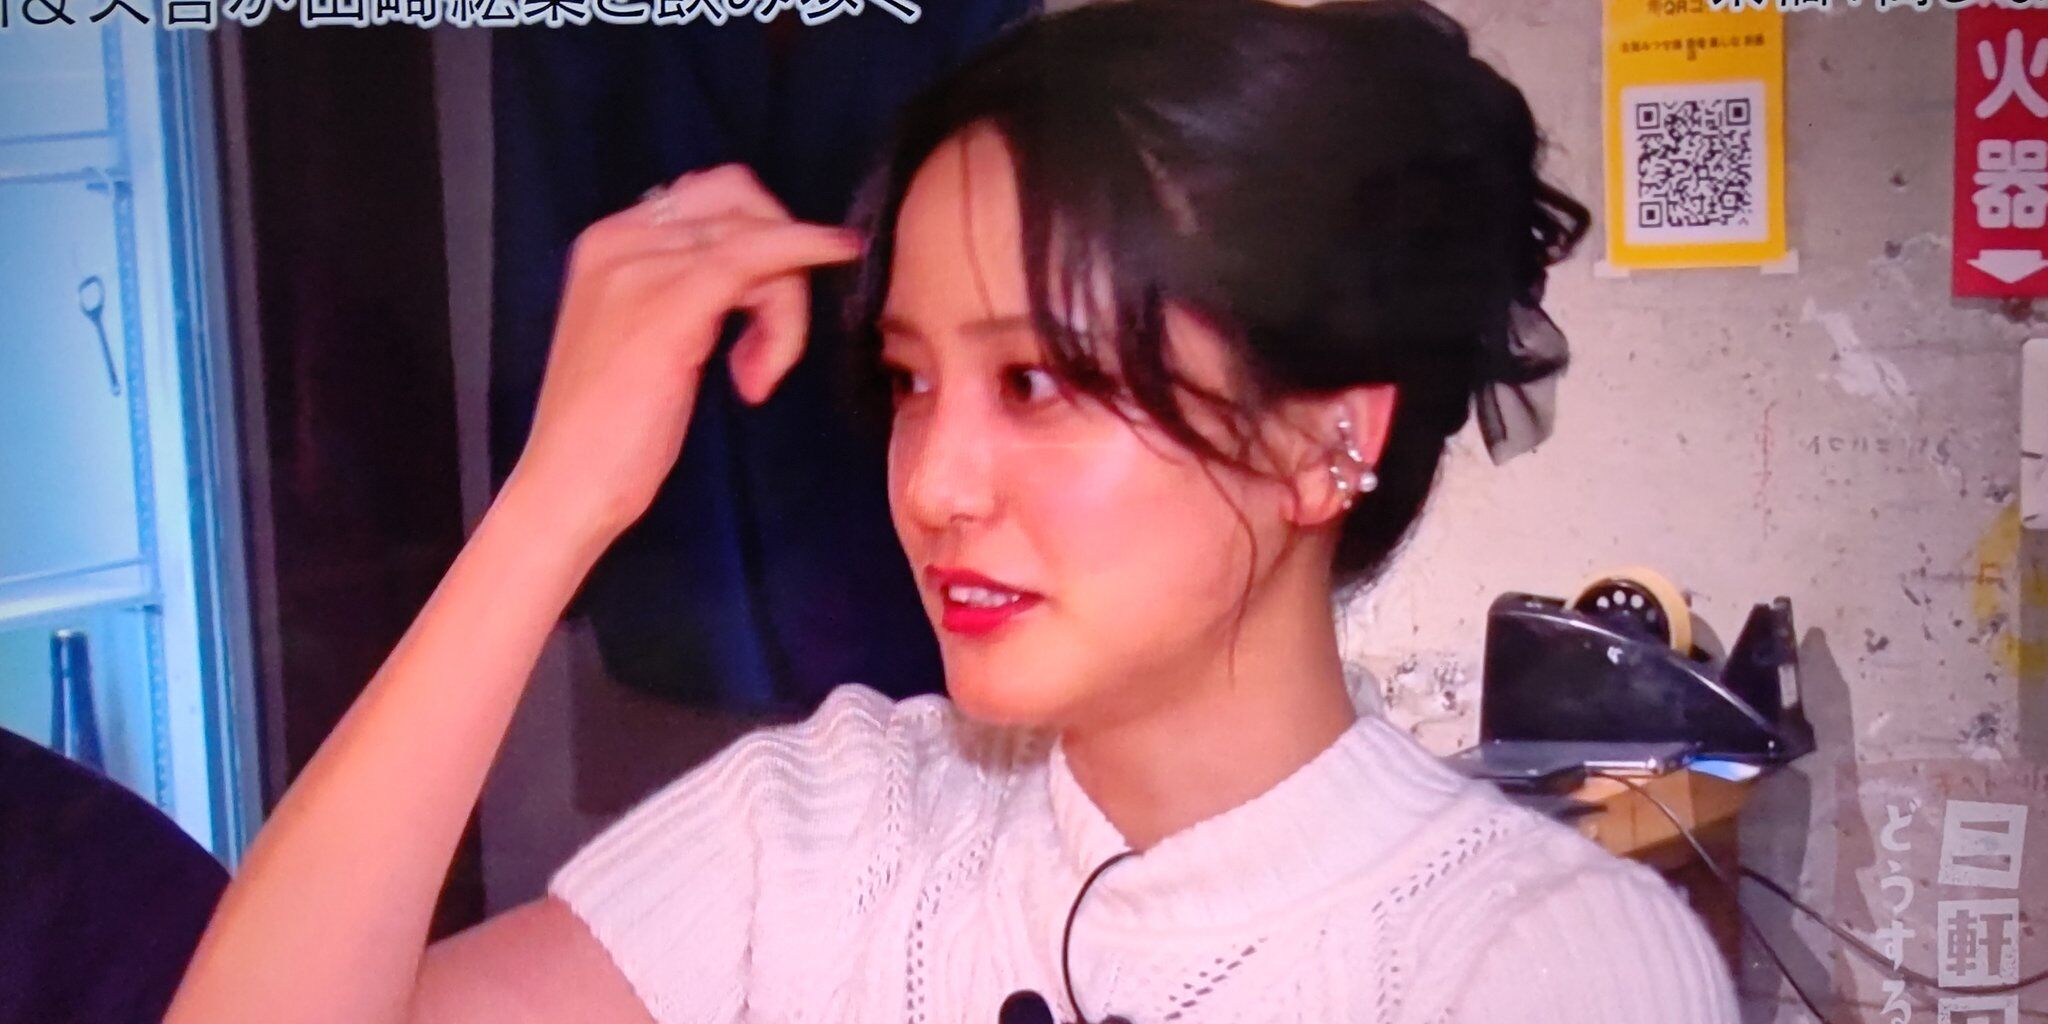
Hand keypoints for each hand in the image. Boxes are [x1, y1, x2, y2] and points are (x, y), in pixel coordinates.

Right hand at [503, 164, 862, 544]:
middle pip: (739, 205)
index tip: (774, 304)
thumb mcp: (648, 337)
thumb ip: (684, 289)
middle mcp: (619, 240)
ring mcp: (640, 268)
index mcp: (607, 242)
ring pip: (756, 239)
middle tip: (772, 344)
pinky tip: (839, 254)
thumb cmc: (610, 432)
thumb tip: (755, 265)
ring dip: (785, 303)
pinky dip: (807, 253)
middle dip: (782, 259)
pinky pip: (757, 256)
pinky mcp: (670, 307)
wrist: (566, 487)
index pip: (711, 197)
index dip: (764, 236)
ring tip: (755, 376)